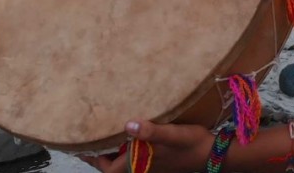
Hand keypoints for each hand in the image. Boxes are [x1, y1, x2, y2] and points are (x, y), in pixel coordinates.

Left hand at [82, 120, 213, 172]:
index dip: (92, 158)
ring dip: (113, 152)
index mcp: (140, 163)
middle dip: (100, 155)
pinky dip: (127, 150)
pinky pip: (135, 158)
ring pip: (123, 163)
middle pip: (112, 166)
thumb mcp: (172, 134)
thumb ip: (151, 131)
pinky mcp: (159, 161)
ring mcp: (151, 165)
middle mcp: (142, 167)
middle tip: (90, 137)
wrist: (213, 153)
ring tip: (106, 133)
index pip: (107, 167)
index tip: (80, 146)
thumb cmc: (191, 144)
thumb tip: (128, 125)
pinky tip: (131, 134)